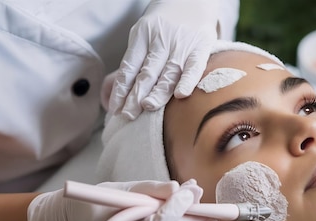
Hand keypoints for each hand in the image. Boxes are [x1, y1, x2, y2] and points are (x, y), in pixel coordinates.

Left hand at [109, 0, 219, 119]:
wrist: (192, 1)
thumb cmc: (163, 25)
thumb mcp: (144, 34)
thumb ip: (135, 59)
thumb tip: (116, 91)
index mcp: (142, 35)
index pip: (129, 67)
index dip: (121, 89)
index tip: (115, 109)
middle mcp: (160, 40)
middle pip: (146, 72)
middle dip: (136, 95)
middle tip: (128, 115)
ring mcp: (181, 44)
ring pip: (168, 72)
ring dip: (158, 92)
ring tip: (148, 108)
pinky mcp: (201, 47)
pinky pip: (195, 66)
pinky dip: (188, 80)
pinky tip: (181, 95)